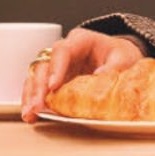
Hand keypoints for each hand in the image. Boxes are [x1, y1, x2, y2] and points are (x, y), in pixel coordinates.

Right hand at [20, 28, 141, 122]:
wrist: (121, 59)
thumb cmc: (121, 56)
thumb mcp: (124, 58)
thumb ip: (114, 67)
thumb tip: (98, 79)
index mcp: (80, 40)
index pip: (61, 50)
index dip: (55, 67)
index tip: (53, 86)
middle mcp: (64, 52)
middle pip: (43, 64)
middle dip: (38, 86)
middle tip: (37, 105)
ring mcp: (57, 66)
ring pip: (36, 76)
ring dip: (31, 95)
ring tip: (30, 113)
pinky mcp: (55, 80)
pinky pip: (38, 88)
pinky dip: (33, 101)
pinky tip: (31, 115)